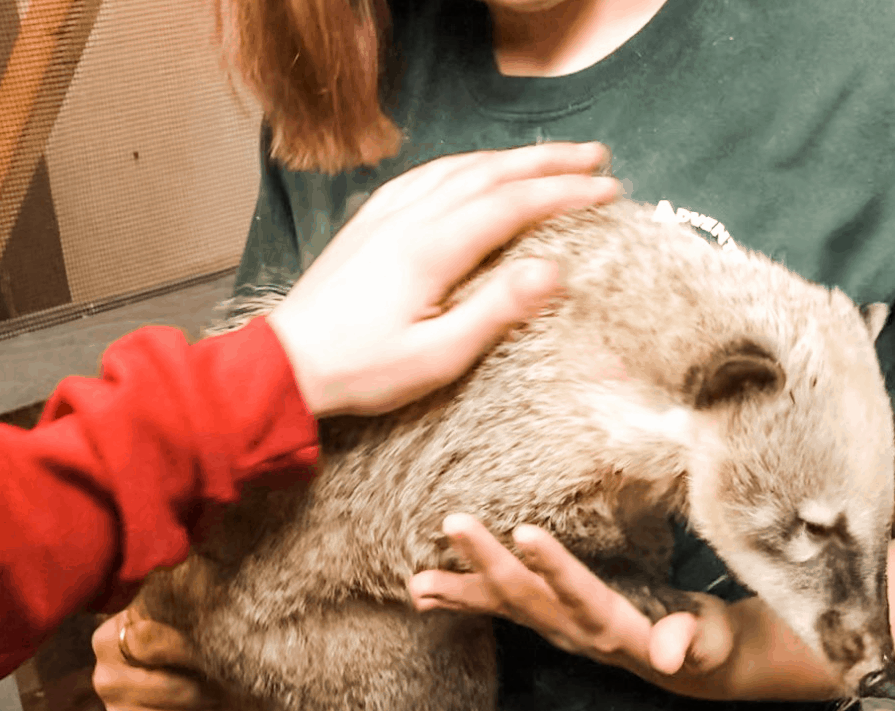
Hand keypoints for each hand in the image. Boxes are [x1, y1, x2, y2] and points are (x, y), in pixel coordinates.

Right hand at [91, 609, 235, 710]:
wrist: (156, 658)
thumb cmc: (172, 627)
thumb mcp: (175, 605)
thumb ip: (190, 600)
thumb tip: (220, 615)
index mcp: (112, 640)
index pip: (153, 644)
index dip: (192, 649)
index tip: (226, 653)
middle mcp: (106, 679)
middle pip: (167, 689)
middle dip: (209, 691)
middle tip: (243, 688)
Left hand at [269, 142, 618, 416]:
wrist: (286, 364)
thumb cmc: (363, 370)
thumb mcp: (437, 357)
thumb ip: (495, 311)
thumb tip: (552, 270)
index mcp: (431, 248)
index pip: (513, 204)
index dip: (564, 193)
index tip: (607, 190)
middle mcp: (410, 217)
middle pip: (490, 173)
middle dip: (548, 162)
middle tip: (595, 156)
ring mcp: (385, 214)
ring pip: (457, 168)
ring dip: (509, 158)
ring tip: (549, 157)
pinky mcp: (369, 222)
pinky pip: (424, 176)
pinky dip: (462, 165)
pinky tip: (472, 169)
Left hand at [408, 514, 738, 690]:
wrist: (687, 664)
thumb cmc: (703, 639)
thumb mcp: (708, 638)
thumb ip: (692, 639)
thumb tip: (673, 651)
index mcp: (614, 626)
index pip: (580, 590)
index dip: (553, 565)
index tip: (525, 531)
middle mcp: (574, 630)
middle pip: (526, 595)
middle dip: (488, 562)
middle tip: (454, 523)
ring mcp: (555, 627)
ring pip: (502, 606)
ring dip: (459, 591)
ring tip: (416, 583)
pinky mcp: (546, 621)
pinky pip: (499, 610)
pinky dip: (462, 599)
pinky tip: (425, 591)